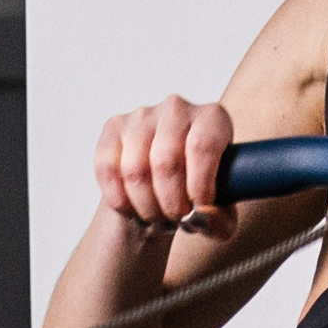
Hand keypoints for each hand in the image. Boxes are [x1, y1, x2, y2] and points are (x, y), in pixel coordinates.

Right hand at [95, 95, 238, 233]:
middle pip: (166, 161)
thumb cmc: (195, 195)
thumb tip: (204, 216)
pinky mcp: (114, 127)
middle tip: (176, 218)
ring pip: (136, 170)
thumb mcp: (218, 213)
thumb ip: (219, 220)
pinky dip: (120, 199)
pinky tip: (132, 207)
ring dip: (145, 204)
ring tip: (156, 214)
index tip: (198, 209)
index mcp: (212, 118)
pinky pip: (108, 168)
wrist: (161, 189)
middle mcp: (177, 107)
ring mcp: (142, 115)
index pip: (203, 146)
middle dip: (170, 202)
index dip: (199, 185)